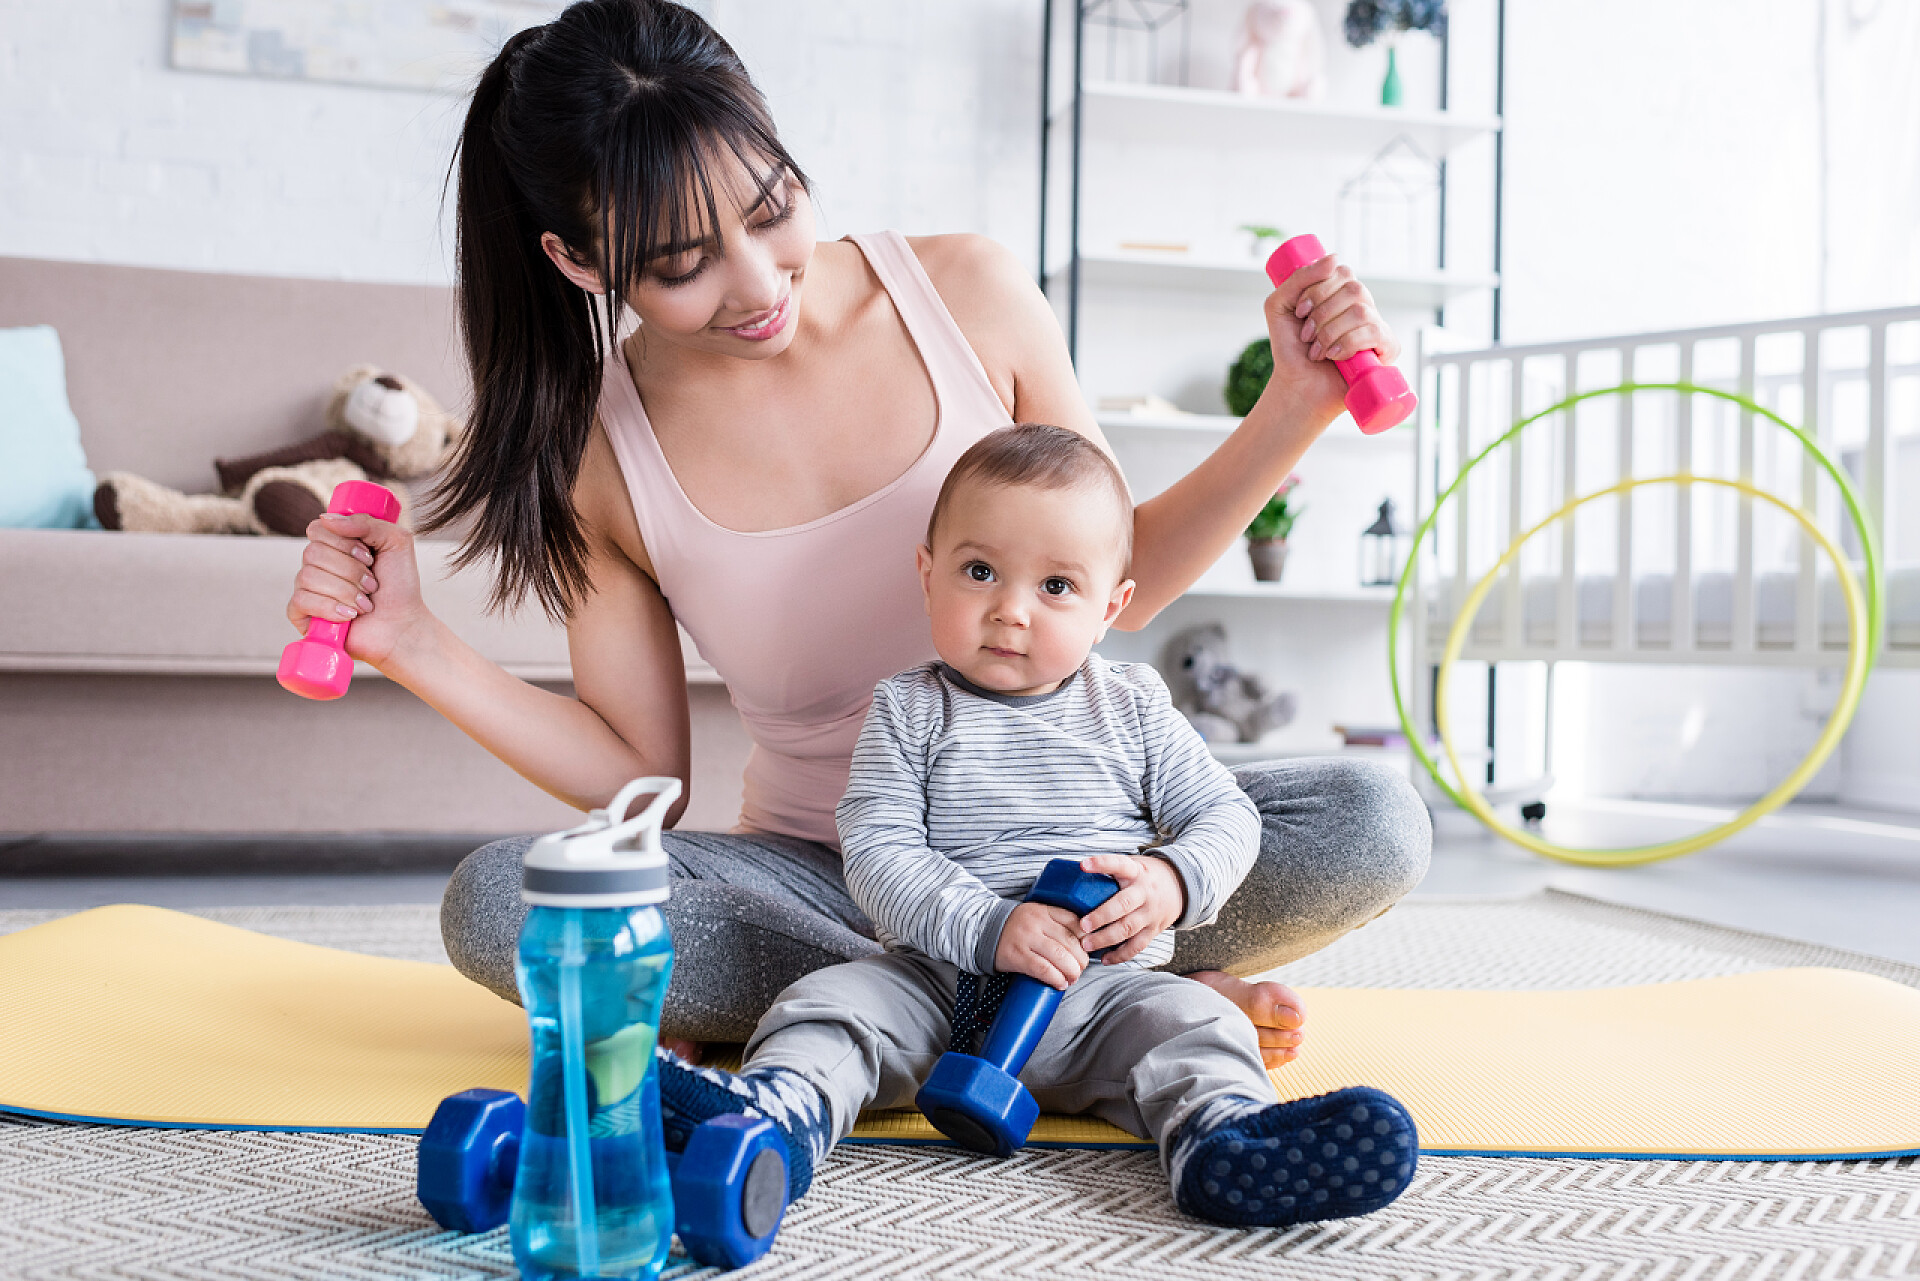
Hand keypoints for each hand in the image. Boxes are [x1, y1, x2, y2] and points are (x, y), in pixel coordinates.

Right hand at [286, 510, 431, 668]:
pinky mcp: (303, 615)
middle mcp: (317, 565)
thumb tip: (326, 518)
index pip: (317, 529)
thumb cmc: (400, 586)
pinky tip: (349, 616)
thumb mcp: (395, 541)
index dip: (344, 543)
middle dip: (351, 570)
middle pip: (312, 552)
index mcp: (335, 545)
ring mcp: (308, 589)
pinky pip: (299, 601)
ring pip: (308, 577)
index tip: (369, 556)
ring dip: (346, 591)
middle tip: (372, 584)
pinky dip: (329, 608)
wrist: (403, 626)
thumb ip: (368, 522)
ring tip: (365, 603)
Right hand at [994, 900, 1089, 989]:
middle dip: (1081, 960)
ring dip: (1071, 972)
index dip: (1086, 940)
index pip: (1074, 923)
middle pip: (1070, 942)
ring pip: (1059, 957)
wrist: (984, 929)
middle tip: (1081, 969)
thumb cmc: (1017, 927)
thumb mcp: (1037, 916)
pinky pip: (1043, 969)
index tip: (1087, 951)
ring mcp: (1026, 938)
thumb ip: (1056, 923)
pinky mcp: (1017, 956)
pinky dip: (1056, 979)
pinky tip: (1060, 983)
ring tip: (1072, 978)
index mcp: (1044, 910)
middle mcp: (1036, 922)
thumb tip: (1083, 944)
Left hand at [1074, 853, 1185, 964]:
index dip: (1101, 864)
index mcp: (1136, 872)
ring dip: (1106, 939)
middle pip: (1123, 904)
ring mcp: (1150, 913)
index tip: (1083, 865)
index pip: (1118, 864)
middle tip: (1082, 925)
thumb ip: (1110, 871)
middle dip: (1101, 916)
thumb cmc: (1146, 875)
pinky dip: (1121, 955)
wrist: (1180, 886)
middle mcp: (1144, 892)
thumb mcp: (1132, 865)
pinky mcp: (1153, 930)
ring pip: (1128, 928)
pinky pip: (1137, 946)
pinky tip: (1105, 959)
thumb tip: (1073, 873)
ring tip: (1086, 945)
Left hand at [1261, 252, 1399, 425]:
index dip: (1318, 289)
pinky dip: (1349, 344)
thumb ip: (1297, 279)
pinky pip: (1376, 333)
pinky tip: (1334, 356)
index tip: (1299, 312)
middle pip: (1353, 289)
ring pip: (1361, 312)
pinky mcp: (1387, 349)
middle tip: (1306, 336)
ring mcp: (1376, 326)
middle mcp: (1362, 305)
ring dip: (1330, 333)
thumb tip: (1335, 258)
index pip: (1341, 272)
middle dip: (1322, 314)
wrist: (1298, 386)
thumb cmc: (1290, 349)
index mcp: (1341, 292)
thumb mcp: (1280, 306)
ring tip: (1317, 351)